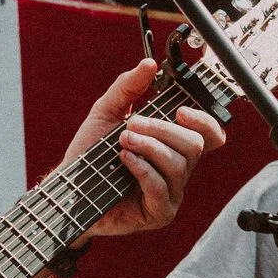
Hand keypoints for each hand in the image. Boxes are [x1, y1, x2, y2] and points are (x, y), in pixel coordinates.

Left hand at [60, 58, 224, 237]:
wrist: (67, 186)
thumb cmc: (89, 153)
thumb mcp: (106, 111)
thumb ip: (128, 87)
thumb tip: (149, 65)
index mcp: (173, 145)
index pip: (209, 134)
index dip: (205, 120)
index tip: (181, 110)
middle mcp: (177, 169)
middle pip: (194, 145)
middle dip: (163, 130)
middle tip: (132, 125)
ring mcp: (171, 192)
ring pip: (178, 165)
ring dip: (149, 147)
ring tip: (122, 141)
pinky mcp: (158, 212)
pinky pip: (162, 189)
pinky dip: (143, 169)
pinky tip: (125, 160)